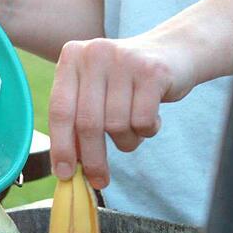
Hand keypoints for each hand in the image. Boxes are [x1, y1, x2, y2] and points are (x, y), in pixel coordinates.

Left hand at [49, 35, 196, 188]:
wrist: (172, 51)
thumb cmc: (124, 82)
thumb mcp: (94, 90)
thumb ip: (75, 120)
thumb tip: (64, 168)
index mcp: (72, 58)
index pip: (60, 110)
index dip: (61, 147)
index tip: (63, 174)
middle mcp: (95, 53)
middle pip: (87, 122)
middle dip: (93, 158)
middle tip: (99, 180)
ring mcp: (124, 60)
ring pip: (116, 125)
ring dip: (125, 141)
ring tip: (132, 131)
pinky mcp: (152, 72)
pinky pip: (142, 121)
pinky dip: (146, 131)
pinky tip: (150, 119)